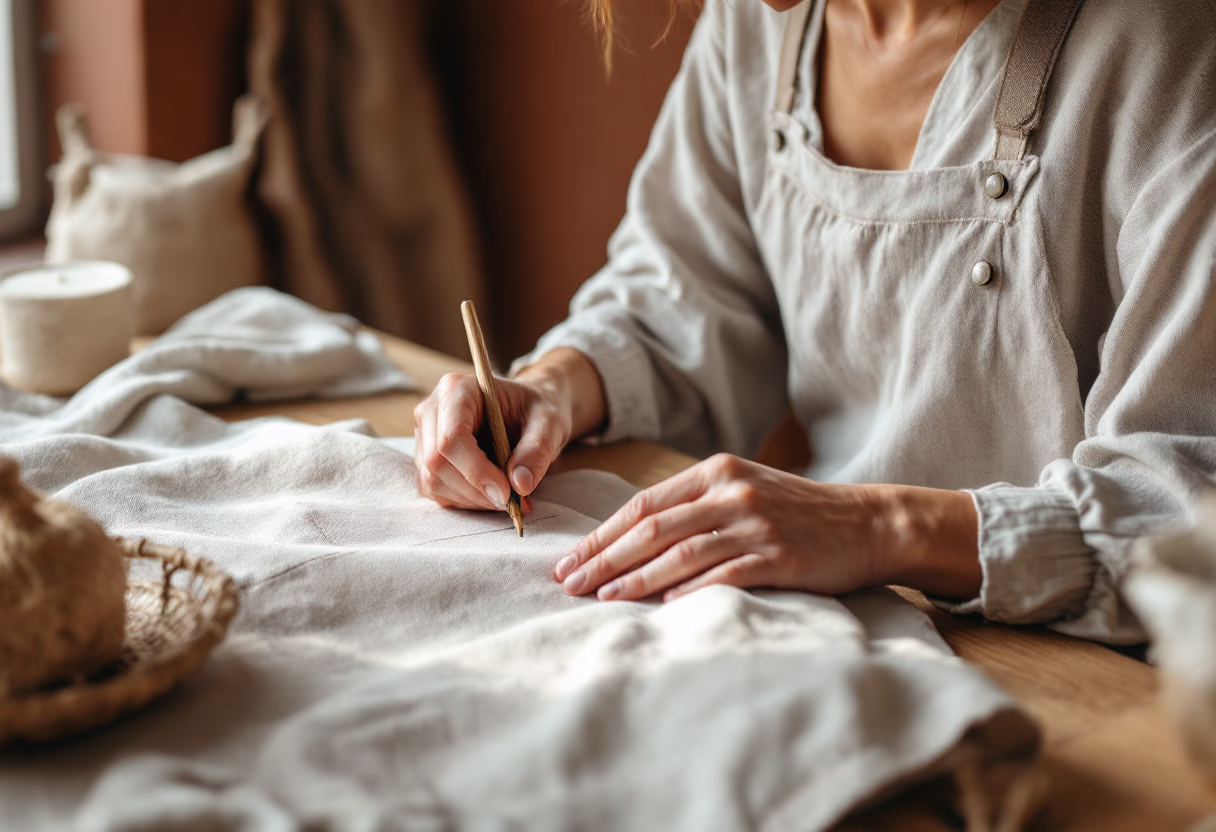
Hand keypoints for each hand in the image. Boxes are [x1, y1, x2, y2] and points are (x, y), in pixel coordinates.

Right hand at [413, 374, 562, 510]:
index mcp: (457, 389)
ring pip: (433, 481)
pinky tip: (492, 495)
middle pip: (437, 462)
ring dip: (472, 499)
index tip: (507, 492)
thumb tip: (520, 484)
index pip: (451, 437)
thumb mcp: (549, 424)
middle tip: (513, 501)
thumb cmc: (534, 410)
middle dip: (476, 490)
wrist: (526, 410)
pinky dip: (466, 502)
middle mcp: (432, 410)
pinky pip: (436, 491)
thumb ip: (537, 451)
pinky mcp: (426, 460)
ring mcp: (425, 436)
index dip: (476, 470)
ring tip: (508, 497)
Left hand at [553, 453, 981, 601]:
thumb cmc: (799, 512)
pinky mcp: (778, 557)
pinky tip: (658, 608)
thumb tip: (634, 541)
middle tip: (568, 584)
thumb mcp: (745, 489)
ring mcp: (755, 523)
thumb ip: (696, 506)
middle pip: (651, 528)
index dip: (602, 535)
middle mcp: (730, 492)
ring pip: (678, 553)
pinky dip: (685, 593)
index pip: (643, 504)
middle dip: (604, 558)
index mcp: (715, 471)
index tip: (570, 560)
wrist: (871, 522)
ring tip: (602, 598)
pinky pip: (720, 576)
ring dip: (634, 579)